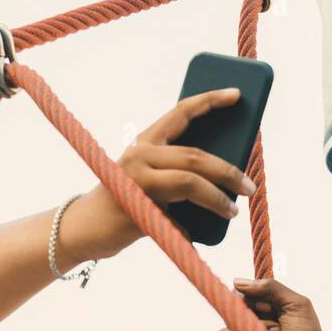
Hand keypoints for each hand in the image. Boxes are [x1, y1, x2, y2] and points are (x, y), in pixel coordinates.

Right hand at [61, 88, 256, 260]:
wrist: (82, 229)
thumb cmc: (124, 201)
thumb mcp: (148, 177)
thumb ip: (176, 170)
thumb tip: (224, 178)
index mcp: (144, 142)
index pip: (181, 112)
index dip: (210, 101)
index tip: (237, 94)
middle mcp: (139, 156)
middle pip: (194, 156)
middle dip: (228, 171)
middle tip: (249, 186)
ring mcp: (136, 182)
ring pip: (190, 182)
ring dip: (217, 199)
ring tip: (232, 211)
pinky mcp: (136, 210)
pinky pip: (177, 221)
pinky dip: (189, 231)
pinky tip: (193, 236)